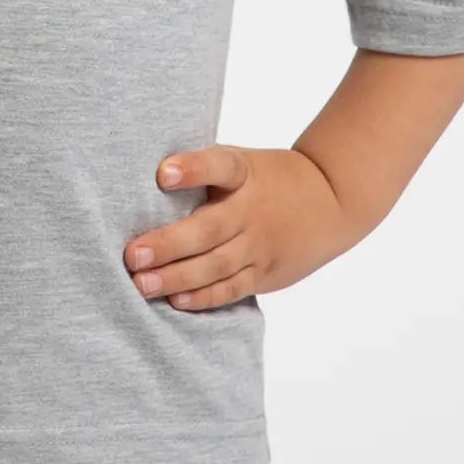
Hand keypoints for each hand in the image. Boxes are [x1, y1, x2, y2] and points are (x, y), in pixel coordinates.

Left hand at [123, 145, 356, 309]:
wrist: (331, 200)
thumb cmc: (267, 178)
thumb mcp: (242, 162)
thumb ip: (203, 171)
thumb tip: (142, 179)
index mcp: (244, 174)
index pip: (221, 167)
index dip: (193, 169)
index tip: (163, 174)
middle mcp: (252, 211)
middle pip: (208, 229)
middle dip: (168, 245)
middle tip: (131, 256)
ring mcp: (260, 245)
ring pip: (216, 266)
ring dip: (177, 278)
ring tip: (142, 285)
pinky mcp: (265, 273)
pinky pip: (232, 288)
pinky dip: (205, 297)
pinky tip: (177, 301)